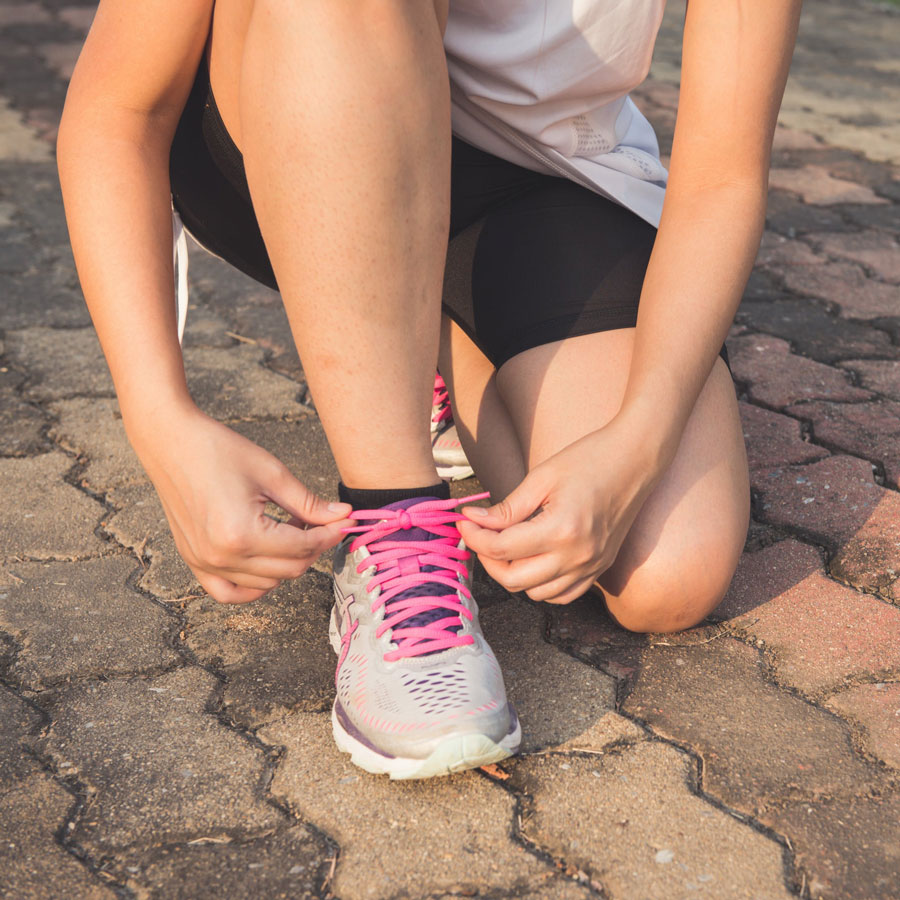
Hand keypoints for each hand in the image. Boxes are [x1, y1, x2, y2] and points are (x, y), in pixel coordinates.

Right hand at [132, 404, 350, 603]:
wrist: (171, 442)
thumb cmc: (218, 450)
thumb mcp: (272, 474)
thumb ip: (310, 503)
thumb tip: (344, 517)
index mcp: (242, 534)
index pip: (303, 547)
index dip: (330, 534)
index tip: (346, 521)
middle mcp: (221, 557)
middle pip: (289, 570)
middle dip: (314, 547)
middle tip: (321, 521)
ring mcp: (204, 563)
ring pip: (266, 583)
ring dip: (287, 562)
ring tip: (289, 528)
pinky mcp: (194, 562)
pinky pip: (229, 592)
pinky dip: (254, 585)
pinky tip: (268, 562)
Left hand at [458, 417, 663, 604]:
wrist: (636, 459)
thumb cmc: (589, 459)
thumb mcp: (542, 478)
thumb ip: (507, 508)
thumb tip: (473, 520)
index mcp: (561, 530)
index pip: (502, 549)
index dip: (474, 536)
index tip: (464, 521)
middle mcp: (578, 556)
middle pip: (514, 579)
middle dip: (487, 559)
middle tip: (479, 534)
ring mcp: (591, 567)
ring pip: (536, 593)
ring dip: (512, 574)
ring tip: (505, 545)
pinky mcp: (599, 569)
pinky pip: (561, 595)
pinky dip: (540, 585)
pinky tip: (531, 560)